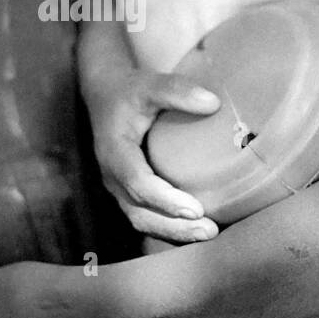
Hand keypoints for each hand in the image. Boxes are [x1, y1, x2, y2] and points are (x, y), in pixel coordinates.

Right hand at [87, 64, 220, 242]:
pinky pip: (146, 217)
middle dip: (174, 227)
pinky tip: (196, 228)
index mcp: (114, 152)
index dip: (165, 199)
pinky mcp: (128, 192)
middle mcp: (112, 176)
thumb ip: (177, 90)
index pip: (137, 183)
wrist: (105, 96)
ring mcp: (118, 188)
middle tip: (209, 230)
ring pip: (141, 221)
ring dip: (174, 232)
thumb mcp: (149, 84)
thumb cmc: (129, 92)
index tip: (196, 208)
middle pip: (140, 213)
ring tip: (208, 233)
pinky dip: (170, 228)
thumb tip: (214, 103)